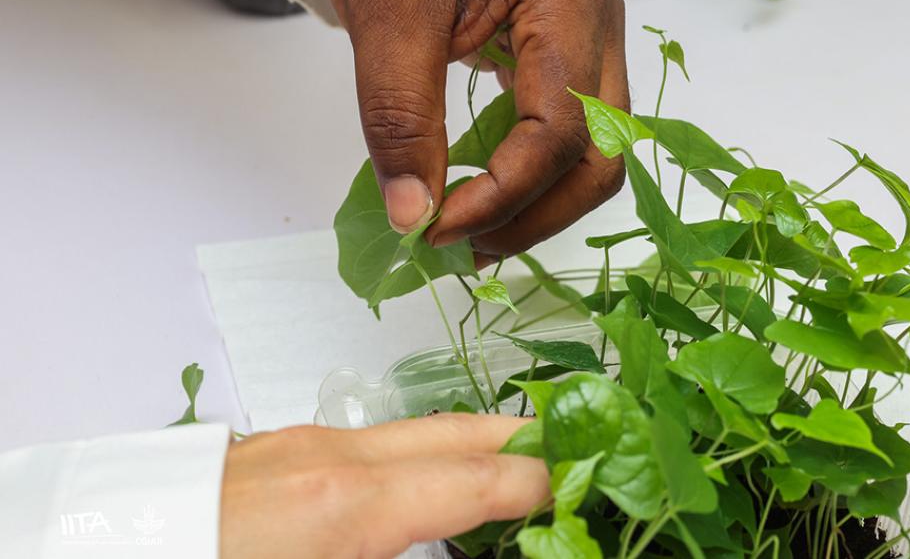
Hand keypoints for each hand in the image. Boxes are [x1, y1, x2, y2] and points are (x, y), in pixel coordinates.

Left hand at [219, 415, 547, 558]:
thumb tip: (451, 548)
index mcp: (346, 503)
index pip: (471, 480)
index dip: (532, 482)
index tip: (572, 485)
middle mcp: (327, 455)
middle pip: (450, 432)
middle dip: (515, 438)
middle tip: (564, 448)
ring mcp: (294, 444)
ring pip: (405, 434)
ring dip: (462, 448)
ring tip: (499, 471)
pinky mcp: (268, 451)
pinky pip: (361, 445)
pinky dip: (409, 458)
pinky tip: (414, 484)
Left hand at [320, 0, 628, 257]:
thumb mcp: (387, 7)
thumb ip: (400, 114)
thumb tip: (412, 217)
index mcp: (570, 2)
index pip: (561, 130)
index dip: (504, 194)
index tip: (435, 229)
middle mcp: (600, 23)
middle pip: (603, 154)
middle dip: (537, 214)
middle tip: (462, 247)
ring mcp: (590, 35)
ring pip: (596, 149)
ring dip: (541, 201)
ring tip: (472, 230)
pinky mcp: (566, 45)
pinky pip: (572, 126)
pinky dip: (534, 170)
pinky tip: (486, 189)